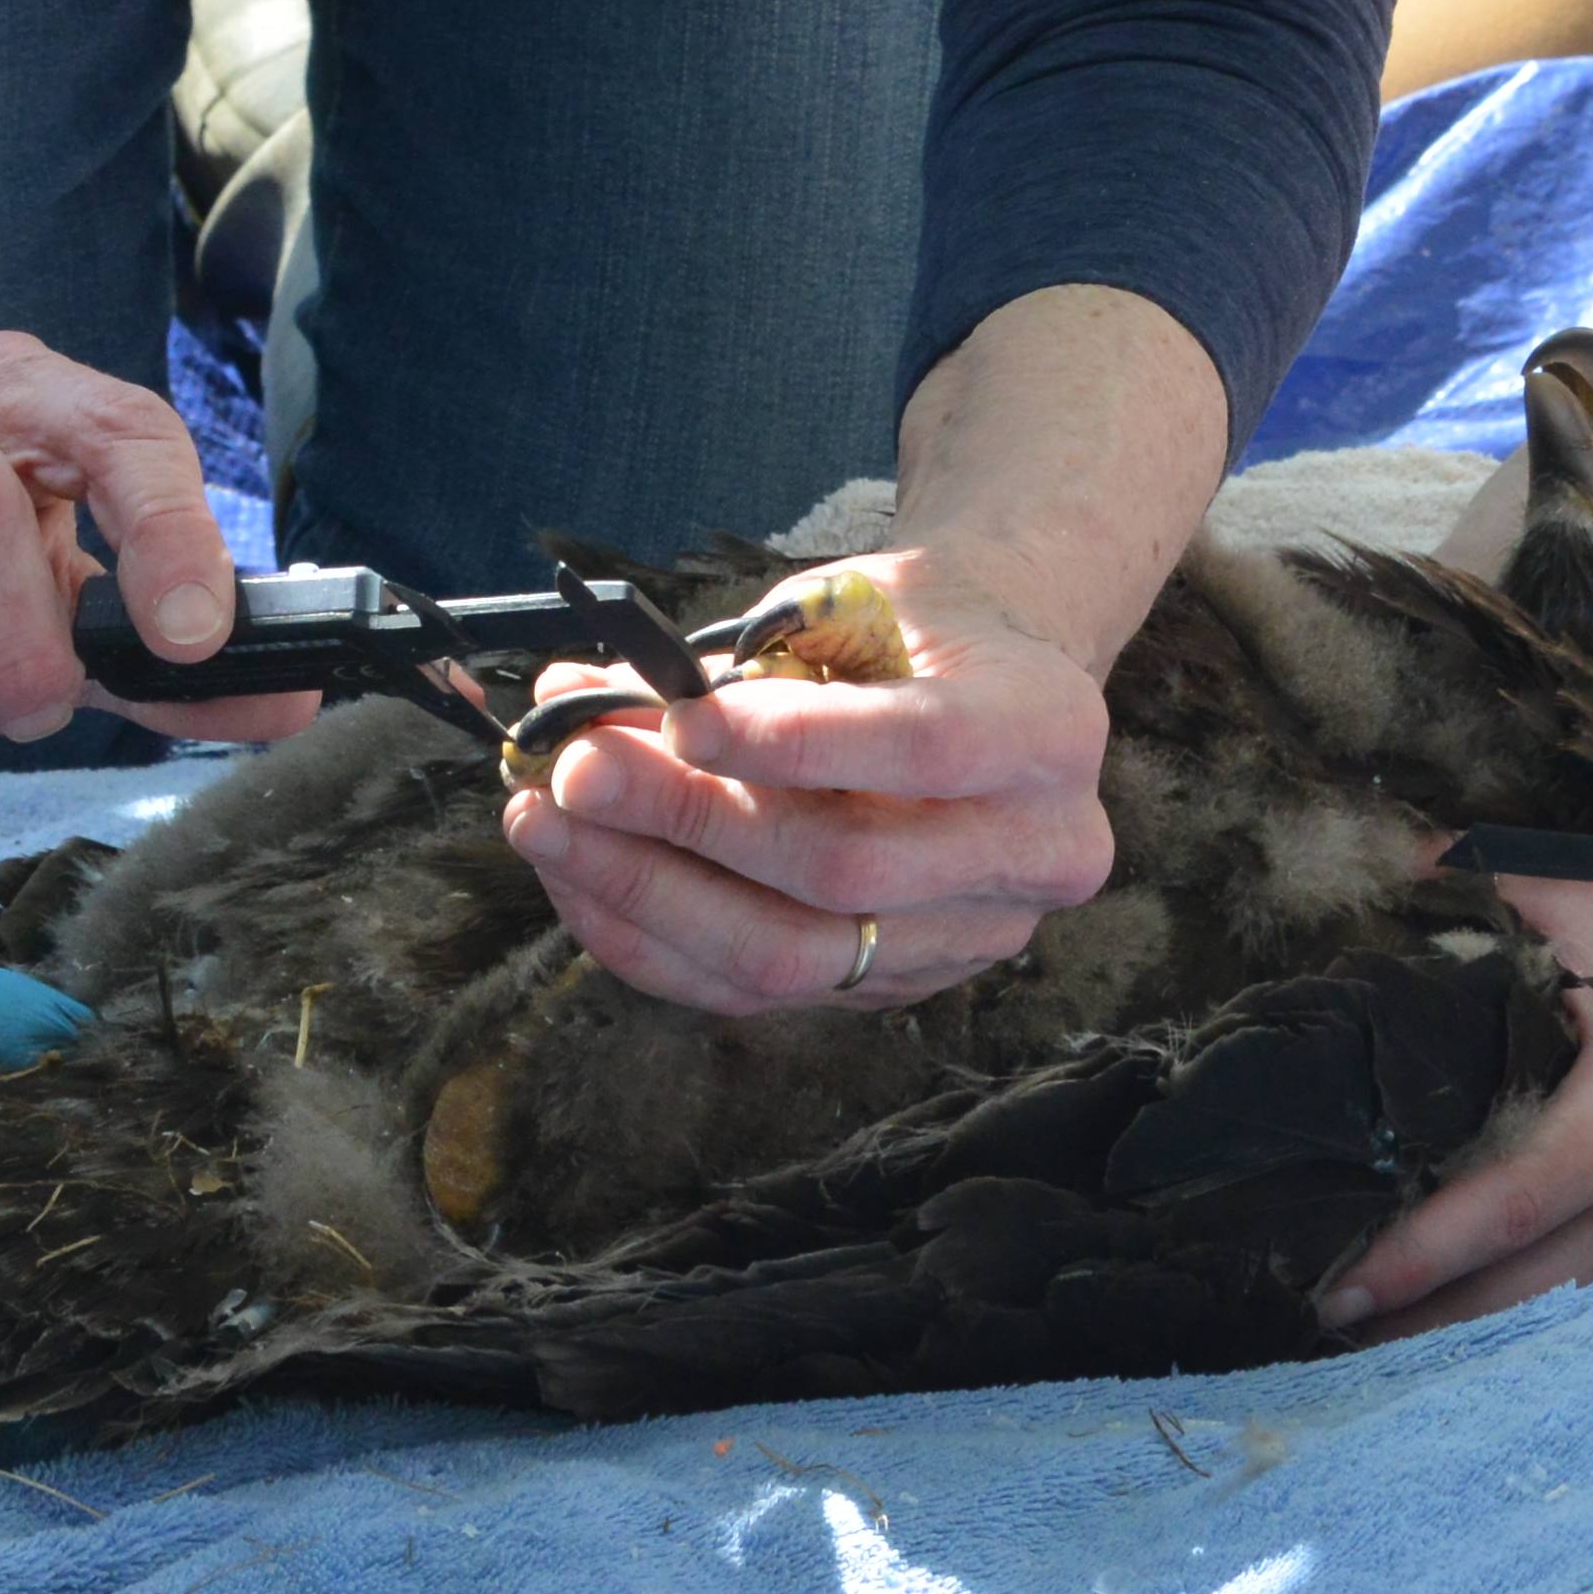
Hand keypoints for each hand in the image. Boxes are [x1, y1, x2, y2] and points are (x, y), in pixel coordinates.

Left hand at [504, 541, 1125, 1013]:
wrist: (987, 686)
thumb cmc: (911, 628)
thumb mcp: (860, 600)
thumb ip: (750, 655)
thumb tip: (586, 702)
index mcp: (1047, 727)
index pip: (923, 746)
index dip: (795, 742)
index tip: (675, 717)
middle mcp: (1037, 853)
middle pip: (845, 869)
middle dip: (689, 821)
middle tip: (573, 767)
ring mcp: (969, 939)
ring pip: (791, 956)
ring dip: (646, 892)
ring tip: (544, 822)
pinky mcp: (896, 985)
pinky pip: (756, 993)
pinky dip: (652, 941)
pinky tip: (578, 880)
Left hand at [1317, 855, 1592, 1335]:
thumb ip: (1492, 887)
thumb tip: (1387, 864)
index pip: (1507, 1207)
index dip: (1418, 1257)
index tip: (1337, 1286)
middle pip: (1525, 1298)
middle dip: (1421, 1331)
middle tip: (1319, 1339)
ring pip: (1569, 1322)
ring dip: (1475, 1345)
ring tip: (1374, 1355)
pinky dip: (1544, 1329)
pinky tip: (1476, 1334)